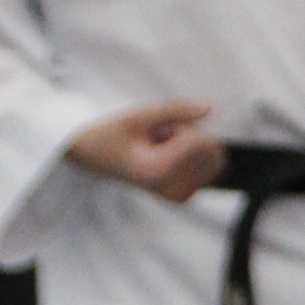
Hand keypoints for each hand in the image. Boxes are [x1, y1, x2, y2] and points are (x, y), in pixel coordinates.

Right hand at [66, 101, 222, 202]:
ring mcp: (179, 196)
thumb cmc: (110, 134)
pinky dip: (194, 158)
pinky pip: (210, 168)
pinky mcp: (184, 196)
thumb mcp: (138, 116)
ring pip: (214, 158)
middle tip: (155, 140)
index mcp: (158, 173)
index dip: (180, 126)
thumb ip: (175, 110)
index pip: (200, 141)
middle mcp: (171, 190)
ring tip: (159, 149)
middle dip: (189, 137)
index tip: (152, 132)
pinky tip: (166, 158)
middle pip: (211, 150)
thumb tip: (210, 108)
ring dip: (192, 147)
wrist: (90, 157)